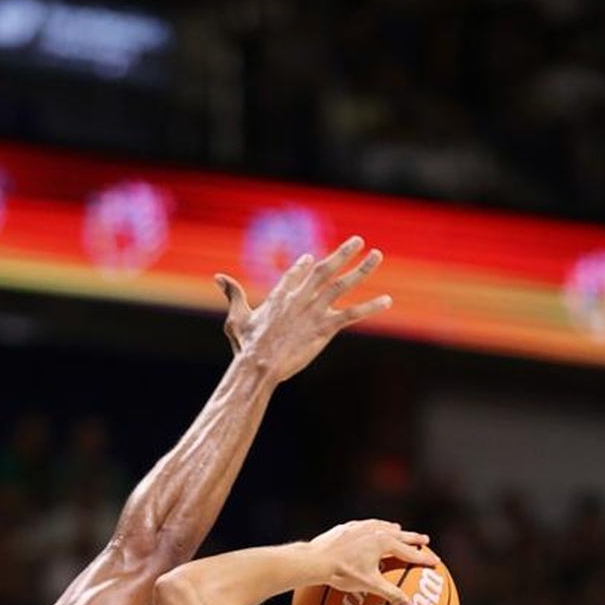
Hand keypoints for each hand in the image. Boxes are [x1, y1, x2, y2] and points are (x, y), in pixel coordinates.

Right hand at [218, 236, 390, 380]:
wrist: (260, 364)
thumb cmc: (246, 346)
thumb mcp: (236, 318)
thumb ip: (232, 294)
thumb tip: (218, 276)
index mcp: (281, 293)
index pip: (298, 273)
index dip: (305, 266)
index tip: (313, 257)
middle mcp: (302, 296)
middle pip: (326, 269)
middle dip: (343, 253)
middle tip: (358, 240)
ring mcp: (316, 309)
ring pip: (343, 284)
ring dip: (362, 269)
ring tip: (377, 255)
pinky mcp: (326, 326)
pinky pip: (353, 314)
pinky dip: (371, 307)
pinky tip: (387, 301)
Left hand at [304, 519, 436, 603]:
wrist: (316, 559)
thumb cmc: (343, 572)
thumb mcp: (369, 585)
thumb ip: (391, 594)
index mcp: (385, 542)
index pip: (409, 552)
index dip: (423, 559)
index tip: (435, 562)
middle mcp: (376, 530)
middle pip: (401, 535)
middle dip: (414, 538)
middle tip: (425, 540)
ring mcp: (362, 526)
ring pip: (384, 526)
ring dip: (394, 530)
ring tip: (400, 530)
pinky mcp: (348, 527)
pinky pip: (367, 526)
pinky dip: (375, 528)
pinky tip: (370, 531)